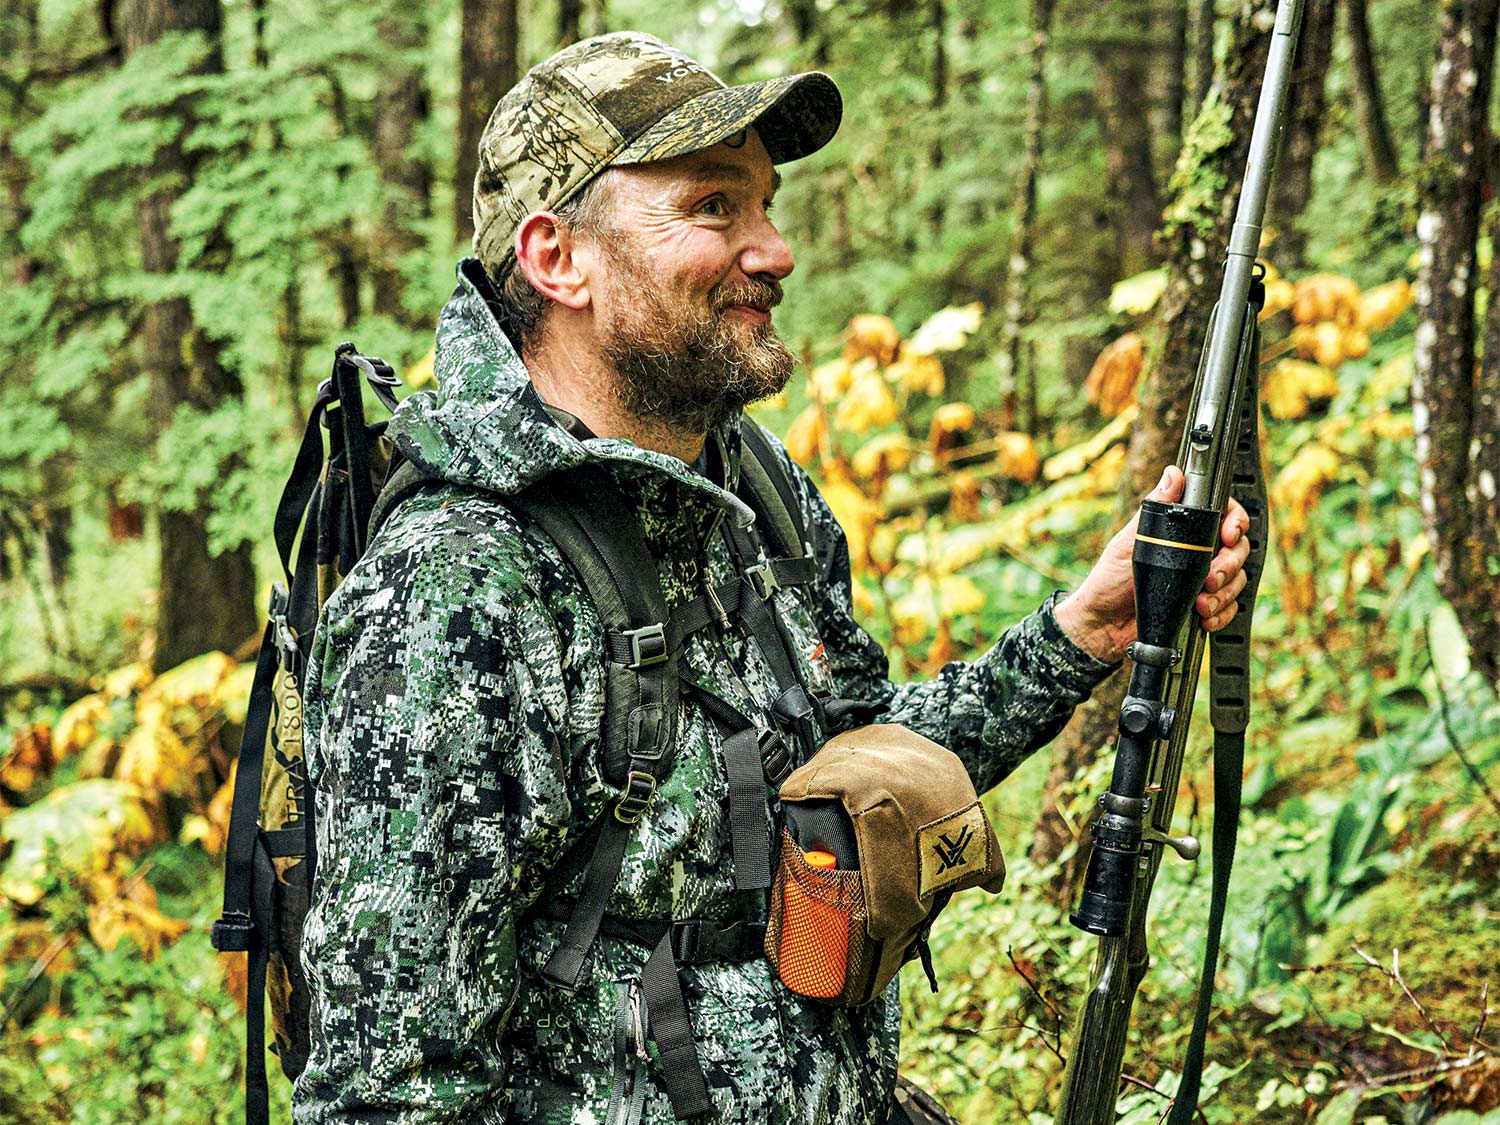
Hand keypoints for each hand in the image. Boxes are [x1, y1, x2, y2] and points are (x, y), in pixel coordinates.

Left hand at [1054, 465, 1251, 662]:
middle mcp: (1198, 553)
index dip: (1235, 522)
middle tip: (1211, 578)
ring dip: (1224, 593)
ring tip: (1201, 603)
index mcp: (1184, 531)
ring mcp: (1203, 580)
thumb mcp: (1131, 540)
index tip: (1229, 535)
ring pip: (1237, 580)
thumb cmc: (1110, 580)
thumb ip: (1157, 509)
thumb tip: (1173, 474)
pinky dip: (1221, 614)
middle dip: (1230, 565)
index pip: (1223, 516)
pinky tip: (1203, 617)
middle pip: (1238, 550)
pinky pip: (1230, 608)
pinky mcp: (1204, 607)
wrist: (1104, 625)